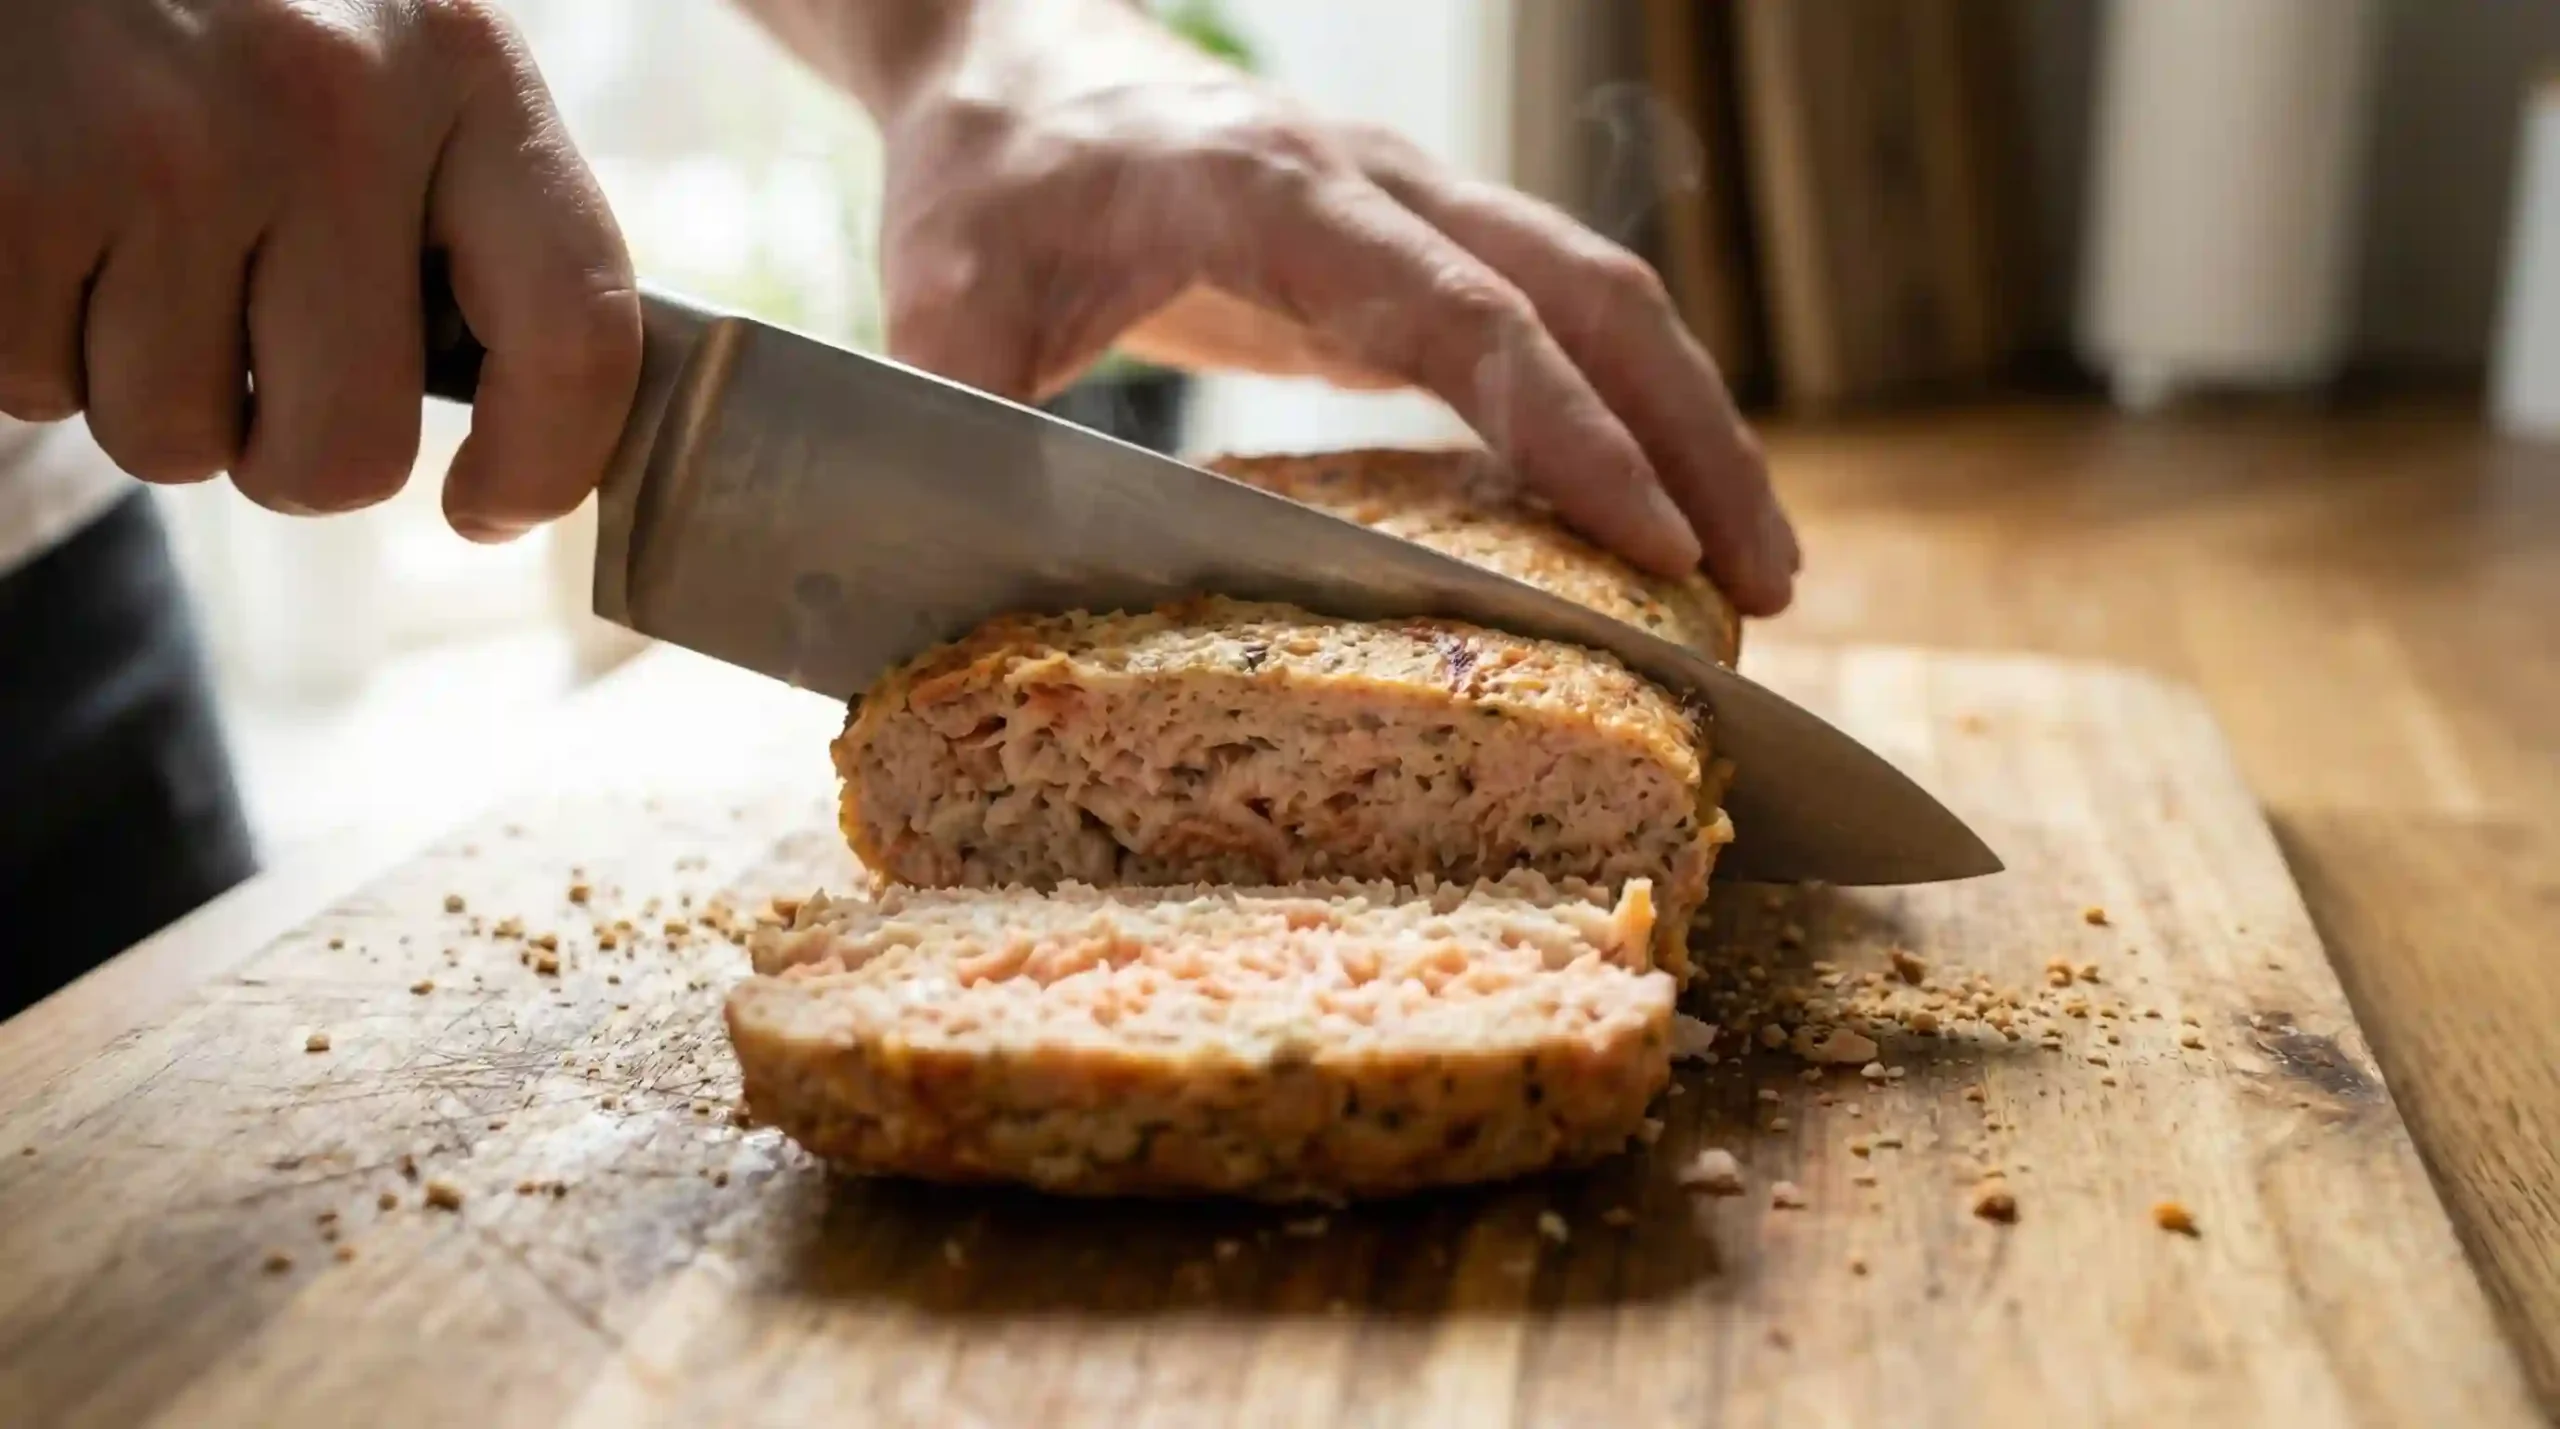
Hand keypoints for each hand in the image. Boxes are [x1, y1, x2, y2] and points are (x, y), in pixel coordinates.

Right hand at [0, 0, 640, 539]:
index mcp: (464, 64)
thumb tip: (525, 434)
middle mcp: (330, 102)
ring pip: (174, 441)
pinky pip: (36, 385)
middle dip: (286, 449)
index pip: (579, 333)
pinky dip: (32, 339)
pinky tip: (46, 218)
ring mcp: (162, 144)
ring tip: (123, 236)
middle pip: (349, 455)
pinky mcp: (13, 186)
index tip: (486, 507)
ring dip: (140, 382)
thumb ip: (464, 207)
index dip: (544, 467)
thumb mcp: (386, 50)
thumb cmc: (225, 1)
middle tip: (243, 344)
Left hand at [872, 0, 1798, 608]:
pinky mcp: (1417, 250)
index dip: (1565, 426)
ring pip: (1602, 297)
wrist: (1013, 58)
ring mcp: (1412, 207)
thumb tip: (988, 578)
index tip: (1651, 540)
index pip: (1458, 311)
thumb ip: (969, 427)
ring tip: (1754, 566)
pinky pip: (1558, 318)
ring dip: (1692, 423)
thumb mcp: (939, 301)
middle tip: (1764, 583)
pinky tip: (1658, 509)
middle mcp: (1373, 185)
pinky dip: (1628, 410)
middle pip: (1587, 292)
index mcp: (1267, 193)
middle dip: (1692, 436)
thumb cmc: (985, 180)